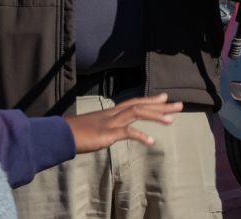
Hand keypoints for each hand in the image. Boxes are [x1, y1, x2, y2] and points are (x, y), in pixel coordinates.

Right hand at [65, 93, 182, 153]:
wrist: (61, 135)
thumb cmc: (75, 133)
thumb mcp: (95, 129)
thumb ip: (106, 129)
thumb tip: (112, 133)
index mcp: (111, 112)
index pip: (135, 102)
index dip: (151, 100)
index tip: (165, 98)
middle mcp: (113, 113)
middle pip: (141, 104)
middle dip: (161, 105)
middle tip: (180, 105)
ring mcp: (111, 122)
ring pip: (137, 113)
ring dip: (156, 116)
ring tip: (172, 121)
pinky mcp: (107, 134)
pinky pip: (127, 132)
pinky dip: (140, 136)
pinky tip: (151, 141)